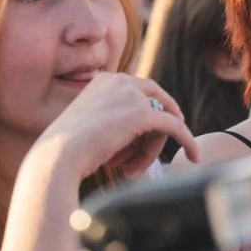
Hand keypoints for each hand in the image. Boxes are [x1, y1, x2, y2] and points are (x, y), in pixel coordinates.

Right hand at [31, 72, 198, 179]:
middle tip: (160, 145)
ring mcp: (131, 95)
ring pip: (160, 121)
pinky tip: (194, 155)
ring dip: (149, 150)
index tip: (154, 128)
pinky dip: (186, 141)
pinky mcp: (143, 114)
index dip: (148, 112)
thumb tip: (130, 126)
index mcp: (103, 79)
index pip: (139, 91)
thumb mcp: (87, 125)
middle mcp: (119, 80)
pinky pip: (174, 127)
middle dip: (155, 128)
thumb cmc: (65, 151)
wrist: (56, 159)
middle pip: (154, 103)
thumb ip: (111, 117)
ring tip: (130, 170)